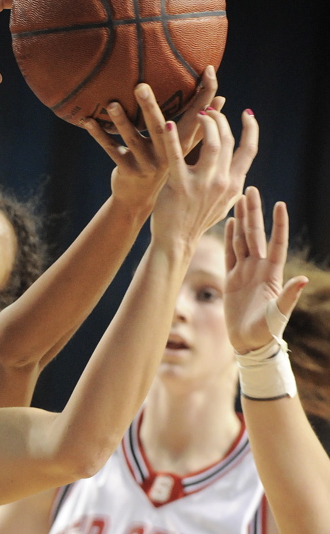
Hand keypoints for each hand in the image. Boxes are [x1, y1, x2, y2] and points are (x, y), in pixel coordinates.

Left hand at [83, 67, 220, 216]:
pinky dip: (99, 135)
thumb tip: (220, 98)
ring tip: (112, 103)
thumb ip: (199, 125)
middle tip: (141, 85)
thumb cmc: (163, 166)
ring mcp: (147, 164)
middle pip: (160, 128)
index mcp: (183, 145)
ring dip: (121, 121)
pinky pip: (112, 149)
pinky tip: (88, 121)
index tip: (210, 71)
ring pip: (133, 139)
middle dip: (150, 107)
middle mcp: (167, 155)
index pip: (198, 118)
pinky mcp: (127, 170)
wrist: (140, 200)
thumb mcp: (183, 148)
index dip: (206, 95)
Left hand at [149, 105, 257, 246]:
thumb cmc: (196, 219)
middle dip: (220, 120)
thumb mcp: (222, 202)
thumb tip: (241, 168)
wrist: (176, 241)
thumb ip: (231, 183)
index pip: (249, 150)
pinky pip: (177, 157)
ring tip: (197, 112)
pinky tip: (168, 124)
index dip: (251, 128)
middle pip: (229, 141)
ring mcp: (202, 184)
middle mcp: (222, 182)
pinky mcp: (180, 186)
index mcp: (234, 184)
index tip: (247, 113)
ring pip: (213, 144)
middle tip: (208, 110)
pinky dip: (173, 138)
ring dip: (206, 123)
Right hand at [224, 187, 307, 352]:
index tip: (279, 204)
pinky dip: (229, 237)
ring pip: (242, 240)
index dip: (278, 224)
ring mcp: (244, 272)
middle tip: (250, 190)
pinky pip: (230, 254)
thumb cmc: (266, 332)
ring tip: (239, 200)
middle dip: (254, 212)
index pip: (276, 243)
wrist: (249, 344)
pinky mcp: (231, 279)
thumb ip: (289, 296)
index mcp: (271, 274)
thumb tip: (302, 280)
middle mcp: (258, 269)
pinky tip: (229, 223)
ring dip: (241, 220)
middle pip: (255, 235)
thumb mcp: (279, 315)